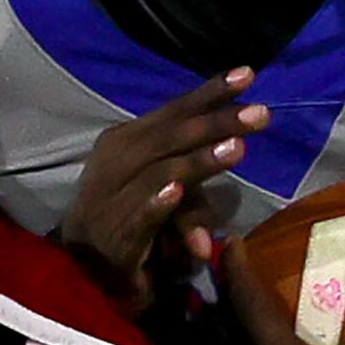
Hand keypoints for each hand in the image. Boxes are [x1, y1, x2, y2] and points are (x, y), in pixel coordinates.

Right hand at [58, 69, 267, 308]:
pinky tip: (177, 192)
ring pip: (158, 173)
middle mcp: (114, 162)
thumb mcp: (167, 187)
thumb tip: (238, 144)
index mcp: (124, 141)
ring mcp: (110, 198)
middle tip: (259, 114)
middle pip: (169, 137)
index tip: (247, 74)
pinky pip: (138, 216)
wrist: (84, 269)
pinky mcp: (114, 237)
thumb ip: (195, 169)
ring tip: (235, 148)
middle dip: (215, 123)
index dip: (209, 93)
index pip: (172, 112)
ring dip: (197, 161)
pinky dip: (157, 203)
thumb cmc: (131, 216)